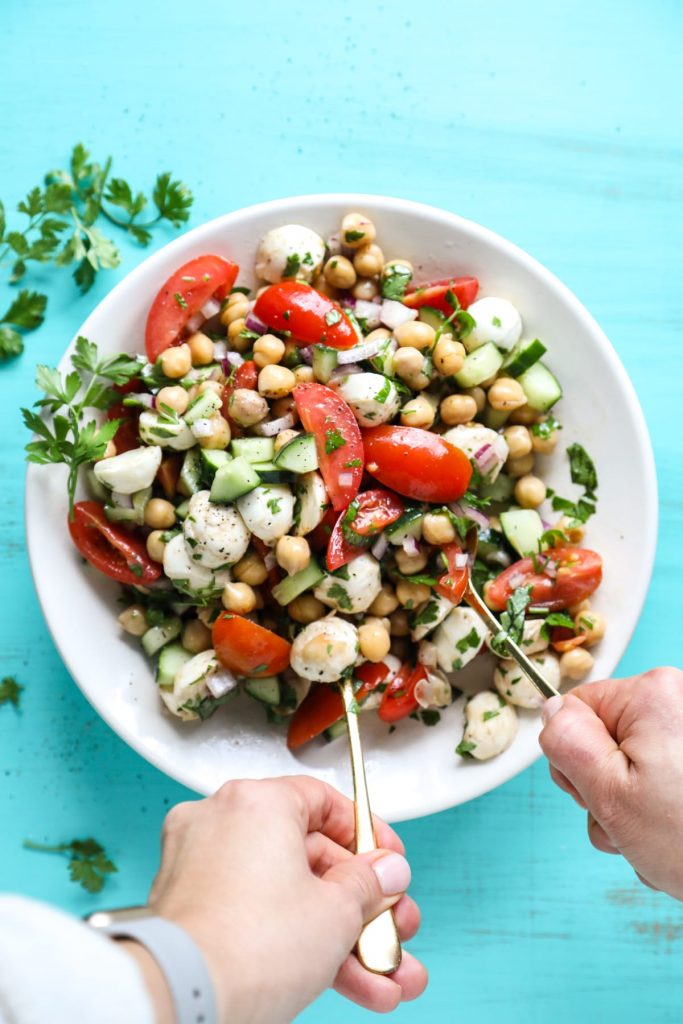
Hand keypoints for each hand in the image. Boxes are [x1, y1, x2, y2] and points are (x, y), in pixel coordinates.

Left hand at [144, 775, 426, 1022]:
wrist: (186, 998)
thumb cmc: (249, 946)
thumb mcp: (338, 912)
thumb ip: (369, 884)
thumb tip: (385, 872)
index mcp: (257, 801)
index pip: (322, 801)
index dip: (365, 836)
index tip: (387, 864)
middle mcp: (222, 822)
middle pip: (309, 857)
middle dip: (360, 905)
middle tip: (391, 929)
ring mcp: (200, 867)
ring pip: (287, 895)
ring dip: (341, 937)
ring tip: (382, 977)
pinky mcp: (191, 911)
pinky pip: (257, 916)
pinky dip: (297, 944)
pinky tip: (349, 983)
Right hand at [539, 667, 682, 898]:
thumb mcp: (608, 793)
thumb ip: (567, 742)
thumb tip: (550, 709)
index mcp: (653, 695)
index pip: (577, 710)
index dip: (574, 758)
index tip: (598, 793)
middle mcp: (680, 702)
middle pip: (606, 739)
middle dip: (606, 790)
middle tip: (630, 823)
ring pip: (633, 768)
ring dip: (632, 813)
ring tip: (655, 841)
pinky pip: (664, 779)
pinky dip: (660, 814)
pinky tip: (672, 842)